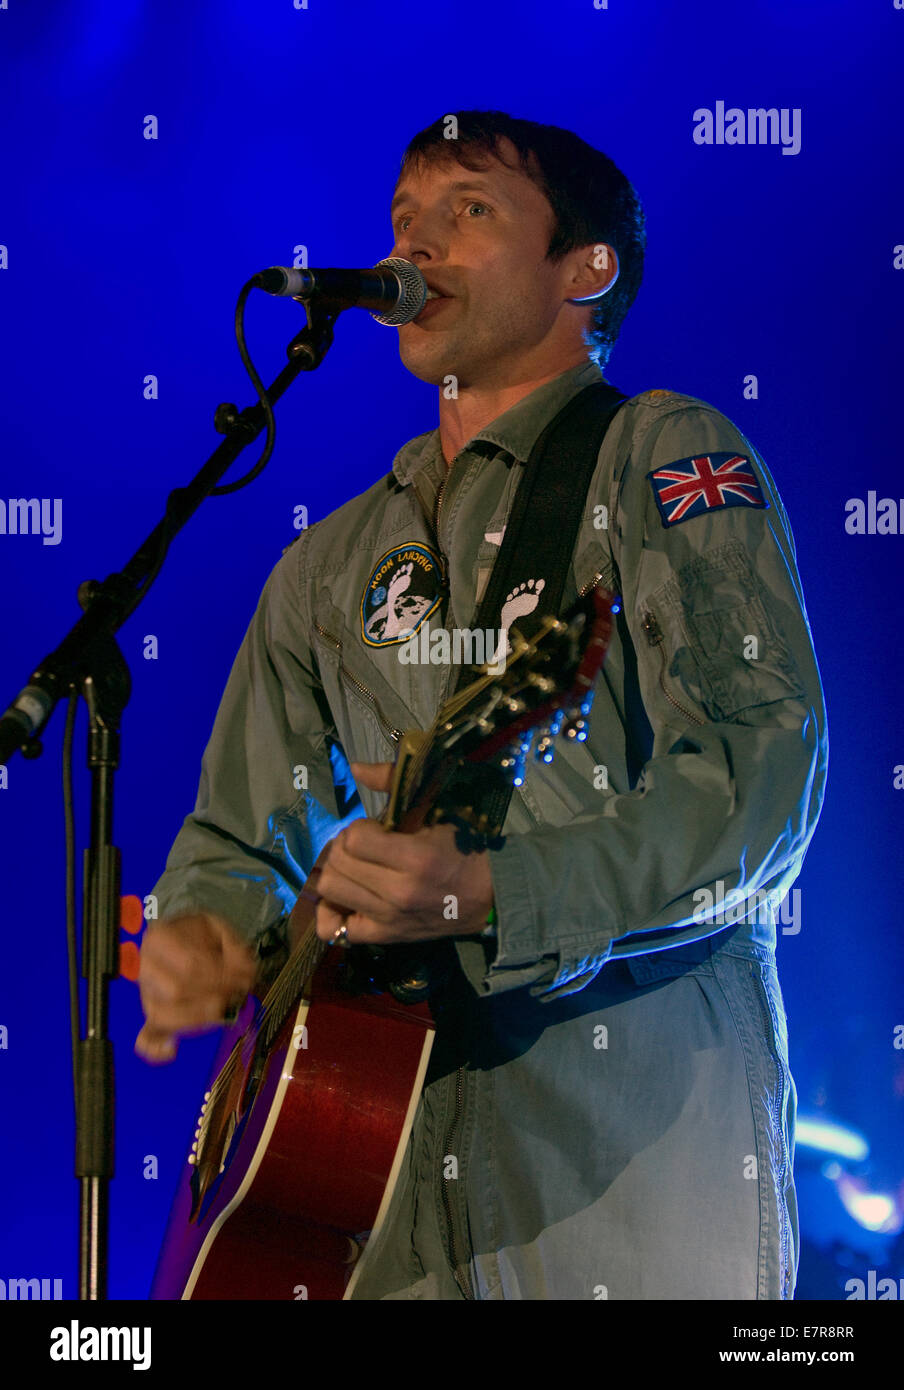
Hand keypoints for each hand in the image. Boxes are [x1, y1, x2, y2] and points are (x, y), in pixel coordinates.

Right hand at [135, 912, 256, 1063]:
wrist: (181, 937)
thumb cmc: (201, 935)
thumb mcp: (221, 927)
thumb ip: (235, 947)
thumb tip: (244, 971)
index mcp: (159, 939)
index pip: (190, 965)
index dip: (220, 976)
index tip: (244, 978)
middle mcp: (146, 967)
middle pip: (175, 992)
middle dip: (212, 997)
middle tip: (237, 993)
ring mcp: (146, 994)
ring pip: (163, 1015)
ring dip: (199, 1018)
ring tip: (223, 1010)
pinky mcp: (151, 1016)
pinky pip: (145, 1038)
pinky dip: (156, 1048)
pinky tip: (171, 1051)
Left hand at [311, 761, 494, 946]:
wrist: (489, 897)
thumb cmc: (464, 849)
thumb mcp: (438, 810)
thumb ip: (395, 784)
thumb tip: (356, 767)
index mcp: (416, 858)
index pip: (355, 839)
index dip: (358, 828)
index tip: (373, 829)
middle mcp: (398, 892)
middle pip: (338, 863)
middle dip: (344, 846)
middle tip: (362, 845)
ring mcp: (389, 919)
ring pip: (330, 890)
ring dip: (337, 871)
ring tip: (355, 867)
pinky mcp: (384, 937)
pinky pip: (336, 929)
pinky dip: (333, 912)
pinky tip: (347, 897)